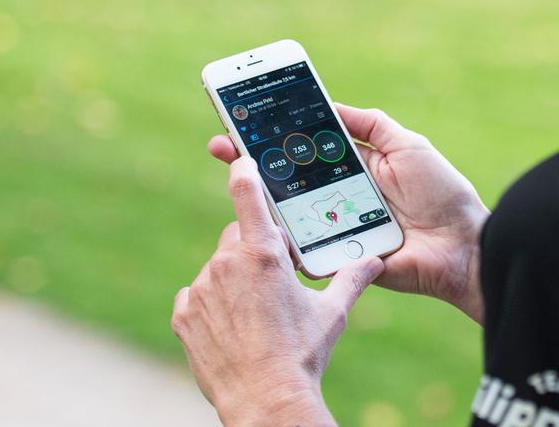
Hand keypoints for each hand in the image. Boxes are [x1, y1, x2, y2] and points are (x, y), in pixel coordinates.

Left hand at [171, 156, 383, 425]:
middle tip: (275, 279)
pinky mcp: (183, 315)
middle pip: (237, 238)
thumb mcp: (333, 313)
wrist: (266, 399)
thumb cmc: (303, 354)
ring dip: (233, 281)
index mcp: (263, 254)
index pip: (246, 194)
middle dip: (254, 250)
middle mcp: (226, 264)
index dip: (243, 171)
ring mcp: (200, 290)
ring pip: (217, 270)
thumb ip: (352, 278)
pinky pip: (196, 297)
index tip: (239, 159)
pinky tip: (232, 328)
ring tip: (256, 315)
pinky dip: (211, 306)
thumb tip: (374, 260)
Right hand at [207, 103, 489, 323]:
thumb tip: (330, 104)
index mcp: (355, 169)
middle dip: (253, 164)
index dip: (278, 137)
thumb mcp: (407, 145)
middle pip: (288, 181)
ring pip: (288, 214)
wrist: (462, 246)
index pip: (307, 150)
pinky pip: (304, 249)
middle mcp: (340, 198)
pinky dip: (281, 238)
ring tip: (234, 176)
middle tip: (221, 147)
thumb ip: (369, 125)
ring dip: (260, 198)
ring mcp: (336, 229)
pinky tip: (259, 220)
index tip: (245, 122)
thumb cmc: (442, 194)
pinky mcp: (338, 258)